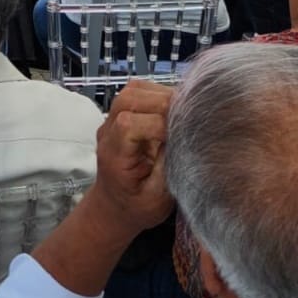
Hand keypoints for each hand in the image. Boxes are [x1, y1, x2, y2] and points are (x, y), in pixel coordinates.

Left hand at [90, 81, 174, 237]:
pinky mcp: (121, 115)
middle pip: (129, 99)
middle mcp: (108, 131)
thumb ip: (169, 167)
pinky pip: (137, 92)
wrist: (114, 206)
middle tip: (189, 117)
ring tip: (184, 111)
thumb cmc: (137, 207)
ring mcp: (111, 120)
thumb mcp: (159, 198)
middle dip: (163, 103)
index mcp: (114, 154)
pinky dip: (157, 94)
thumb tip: (184, 136)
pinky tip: (174, 109)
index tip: (183, 134)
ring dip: (161, 95)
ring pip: (132, 90)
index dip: (159, 124)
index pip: (129, 124)